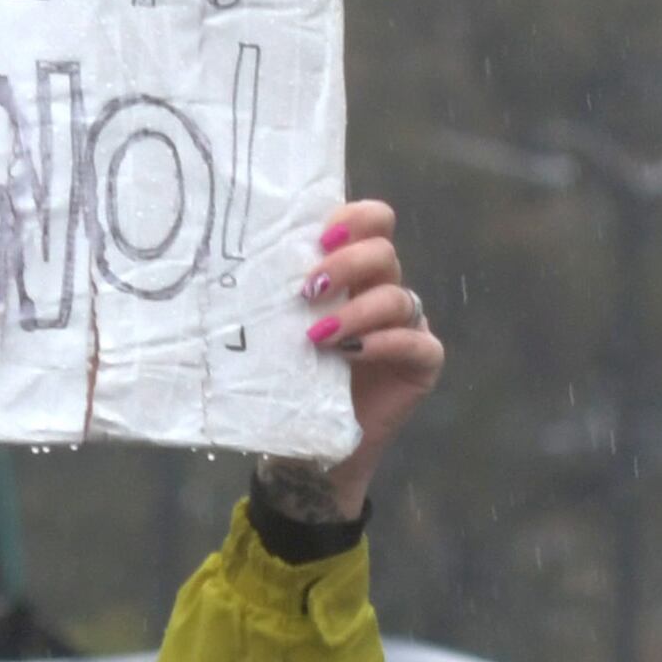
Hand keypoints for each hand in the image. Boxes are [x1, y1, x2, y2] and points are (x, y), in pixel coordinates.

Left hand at [285, 199, 447, 519]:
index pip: (372, 222)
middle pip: (385, 252)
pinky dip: (385, 342)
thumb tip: (238, 255)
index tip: (319, 238)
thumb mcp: (280, 327)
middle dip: (347, 264)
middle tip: (309, 289)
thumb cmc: (289, 376)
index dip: (354, 218)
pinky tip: (353, 353)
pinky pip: (417, 342)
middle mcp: (383, 291)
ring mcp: (407, 326)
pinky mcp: (422, 362)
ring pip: (398, 297)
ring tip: (319, 335)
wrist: (308, 442)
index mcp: (354, 272)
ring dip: (356, 311)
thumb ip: (281, 292)